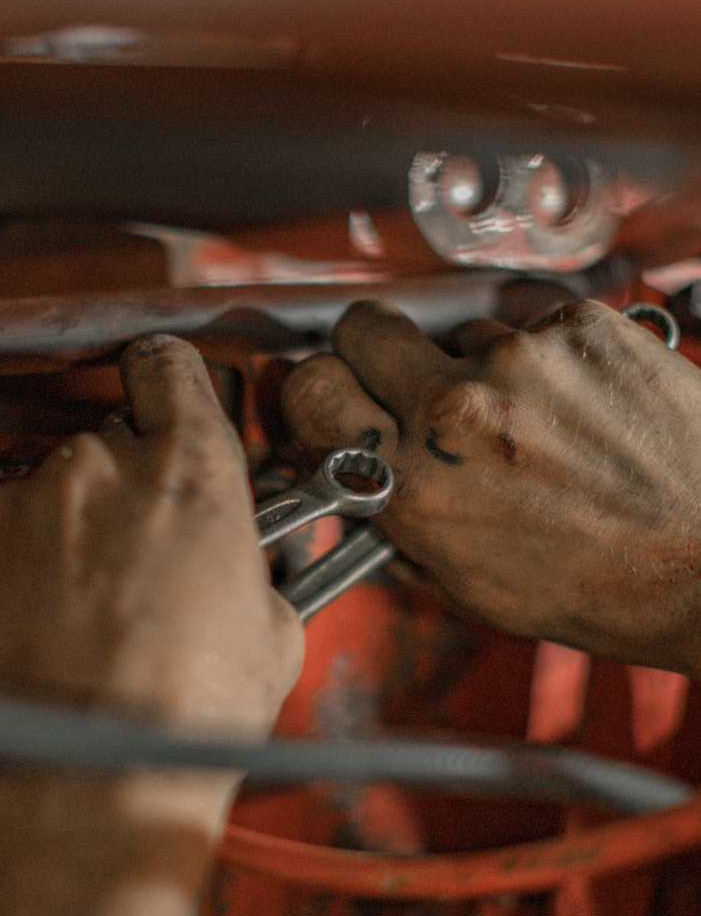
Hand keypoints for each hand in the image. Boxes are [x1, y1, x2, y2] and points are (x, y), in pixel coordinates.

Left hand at [0, 334, 302, 738]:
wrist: (87, 786)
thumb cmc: (182, 721)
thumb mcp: (273, 637)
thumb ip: (254, 571)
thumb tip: (244, 574)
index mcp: (188, 471)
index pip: (168, 367)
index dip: (168, 386)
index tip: (164, 407)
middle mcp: (97, 468)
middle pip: (105, 447)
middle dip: (122, 497)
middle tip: (137, 567)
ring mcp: (19, 506)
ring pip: (44, 499)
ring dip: (61, 541)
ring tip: (82, 621)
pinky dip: (3, 575)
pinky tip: (32, 634)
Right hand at [283, 299, 700, 676]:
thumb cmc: (603, 588)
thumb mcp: (470, 587)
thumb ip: (397, 528)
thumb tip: (357, 488)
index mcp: (416, 484)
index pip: (312, 390)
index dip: (318, 395)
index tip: (333, 400)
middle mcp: (458, 410)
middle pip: (364, 328)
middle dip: (373, 355)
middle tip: (405, 384)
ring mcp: (523, 358)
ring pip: (458, 332)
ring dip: (475, 367)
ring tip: (529, 423)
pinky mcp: (581, 327)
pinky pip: (531, 326)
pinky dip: (545, 361)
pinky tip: (578, 409)